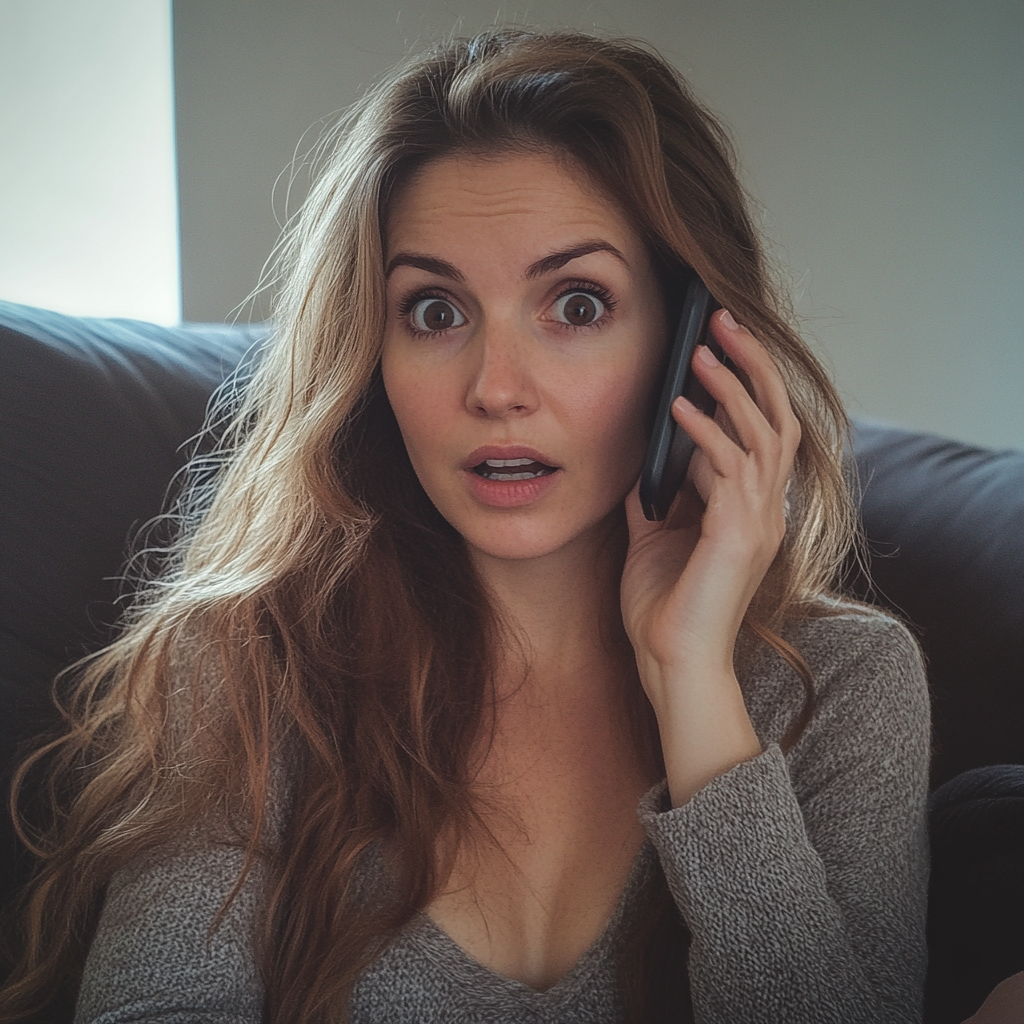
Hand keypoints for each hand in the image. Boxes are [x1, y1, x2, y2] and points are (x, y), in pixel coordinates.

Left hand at [620, 309, 800, 804]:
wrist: (671, 663)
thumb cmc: (663, 607)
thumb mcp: (651, 535)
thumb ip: (656, 494)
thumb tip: (641, 455)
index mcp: (749, 507)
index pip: (761, 429)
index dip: (743, 383)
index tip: (714, 343)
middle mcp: (766, 508)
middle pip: (776, 417)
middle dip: (752, 365)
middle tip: (724, 320)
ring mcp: (760, 521)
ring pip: (761, 433)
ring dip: (730, 387)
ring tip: (701, 350)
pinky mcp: (741, 535)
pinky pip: (730, 468)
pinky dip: (705, 432)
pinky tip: (678, 407)